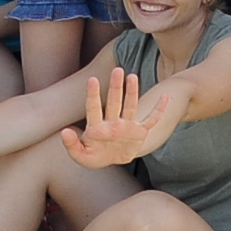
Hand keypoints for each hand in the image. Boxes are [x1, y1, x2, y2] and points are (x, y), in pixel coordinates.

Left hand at [59, 69, 176, 168]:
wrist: (110, 160)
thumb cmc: (93, 155)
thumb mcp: (80, 156)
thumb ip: (72, 145)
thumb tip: (65, 131)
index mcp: (96, 127)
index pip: (93, 108)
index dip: (92, 94)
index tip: (92, 80)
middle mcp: (112, 123)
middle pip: (114, 102)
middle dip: (115, 87)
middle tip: (117, 70)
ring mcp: (126, 126)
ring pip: (130, 106)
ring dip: (132, 92)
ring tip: (132, 77)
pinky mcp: (139, 132)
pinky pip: (151, 120)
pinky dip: (159, 110)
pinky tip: (165, 97)